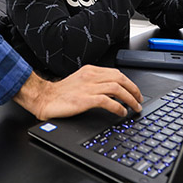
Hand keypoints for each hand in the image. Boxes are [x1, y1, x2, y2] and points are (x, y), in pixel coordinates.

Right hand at [12, 66, 142, 120]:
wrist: (43, 98)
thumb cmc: (60, 93)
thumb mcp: (80, 82)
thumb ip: (95, 83)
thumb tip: (113, 91)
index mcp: (90, 71)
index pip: (116, 73)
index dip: (129, 83)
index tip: (135, 92)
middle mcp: (90, 76)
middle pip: (120, 78)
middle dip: (133, 90)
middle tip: (139, 100)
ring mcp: (88, 87)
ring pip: (117, 88)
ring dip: (129, 99)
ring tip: (134, 107)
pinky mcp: (85, 99)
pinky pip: (108, 101)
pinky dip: (118, 107)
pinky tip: (121, 112)